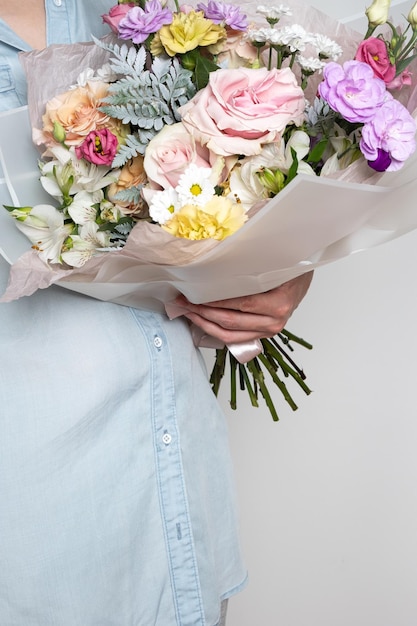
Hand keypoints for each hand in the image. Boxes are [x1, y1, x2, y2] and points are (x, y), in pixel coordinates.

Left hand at [175, 271, 312, 343]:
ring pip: (228, 335)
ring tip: (186, 312)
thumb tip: (219, 260)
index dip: (214, 301)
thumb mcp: (276, 262)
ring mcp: (267, 331)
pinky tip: (200, 321)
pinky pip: (233, 339)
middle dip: (202, 312)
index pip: (240, 304)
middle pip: (230, 321)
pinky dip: (214, 331)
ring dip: (204, 324)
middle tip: (182, 301)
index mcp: (279, 304)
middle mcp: (274, 322)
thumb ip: (252, 266)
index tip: (193, 293)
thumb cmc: (289, 268)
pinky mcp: (260, 336)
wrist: (302, 280)